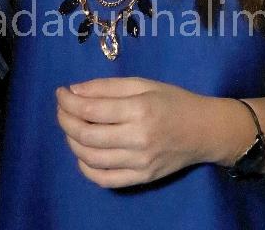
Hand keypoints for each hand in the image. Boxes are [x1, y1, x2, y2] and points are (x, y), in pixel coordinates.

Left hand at [56, 77, 207, 188]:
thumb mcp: (142, 83)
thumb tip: (74, 91)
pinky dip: (86, 168)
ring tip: (71, 127)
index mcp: (138, 109)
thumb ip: (107, 87)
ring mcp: (139, 162)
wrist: (204, 130)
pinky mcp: (141, 178)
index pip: (90, 110)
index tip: (60, 92)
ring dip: (72, 142)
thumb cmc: (173, 100)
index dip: (68, 101)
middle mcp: (137, 138)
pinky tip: (83, 154)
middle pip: (86, 135)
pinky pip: (105, 180)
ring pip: (91, 159)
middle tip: (62, 108)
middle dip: (65, 120)